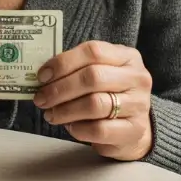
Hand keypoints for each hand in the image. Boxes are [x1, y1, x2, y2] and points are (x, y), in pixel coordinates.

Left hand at [33, 40, 153, 160]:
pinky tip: (70, 127)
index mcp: (127, 56)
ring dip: (65, 110)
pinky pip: (99, 129)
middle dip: (60, 89)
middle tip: (41, 99)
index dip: (63, 62)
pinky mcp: (134, 130)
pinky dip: (78, 129)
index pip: (93, 51)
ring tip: (51, 115)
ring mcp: (139, 104)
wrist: (134, 127)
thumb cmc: (110, 95)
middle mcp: (137, 77)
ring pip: (95, 104)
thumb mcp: (101, 73)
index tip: (42, 76)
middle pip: (93, 77)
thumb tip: (44, 76)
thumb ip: (77, 69)